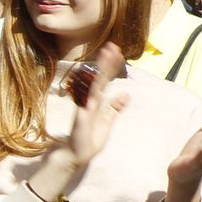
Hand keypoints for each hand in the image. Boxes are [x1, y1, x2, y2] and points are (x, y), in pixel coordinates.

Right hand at [65, 43, 130, 167]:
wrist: (76, 156)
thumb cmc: (89, 139)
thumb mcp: (107, 121)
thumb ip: (115, 108)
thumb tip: (126, 94)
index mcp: (98, 102)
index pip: (105, 80)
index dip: (111, 67)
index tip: (119, 53)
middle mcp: (91, 100)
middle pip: (100, 77)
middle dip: (106, 62)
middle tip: (113, 46)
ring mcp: (86, 106)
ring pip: (95, 83)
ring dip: (101, 68)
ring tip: (107, 53)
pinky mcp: (82, 115)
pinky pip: (87, 98)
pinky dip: (92, 87)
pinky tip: (97, 76)